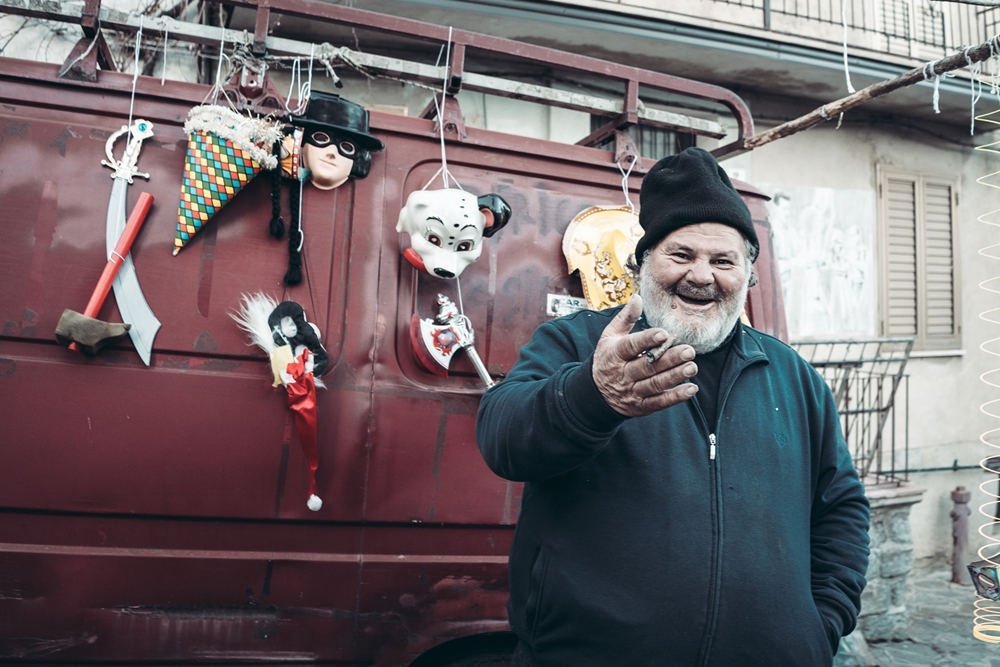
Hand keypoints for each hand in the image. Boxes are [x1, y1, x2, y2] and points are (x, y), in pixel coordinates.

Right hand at [592, 294, 698, 416]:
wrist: (596, 393)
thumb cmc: (608, 358)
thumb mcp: (610, 336)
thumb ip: (625, 318)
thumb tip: (638, 297)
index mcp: (614, 354)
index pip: (630, 346)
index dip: (647, 340)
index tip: (664, 333)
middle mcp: (622, 374)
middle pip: (646, 366)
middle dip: (669, 359)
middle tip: (689, 350)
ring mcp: (631, 391)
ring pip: (654, 384)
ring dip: (674, 376)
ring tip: (692, 367)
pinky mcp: (640, 406)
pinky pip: (658, 402)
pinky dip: (674, 397)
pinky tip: (690, 388)